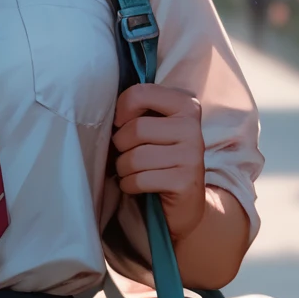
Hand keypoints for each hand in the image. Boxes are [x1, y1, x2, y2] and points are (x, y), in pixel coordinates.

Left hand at [111, 83, 205, 240]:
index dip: (120, 110)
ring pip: (135, 157)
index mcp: (185, 105)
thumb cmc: (159, 160)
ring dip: (123, 169)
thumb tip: (106, 110)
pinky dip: (129, 186)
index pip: (140, 93)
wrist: (184, 204)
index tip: (119, 125)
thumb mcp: (152, 128)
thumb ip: (137, 112)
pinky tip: (137, 187)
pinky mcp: (185, 182)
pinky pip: (139, 180)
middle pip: (136, 129)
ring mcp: (192, 155)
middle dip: (120, 146)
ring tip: (131, 172)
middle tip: (126, 155)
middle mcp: (192, 127)